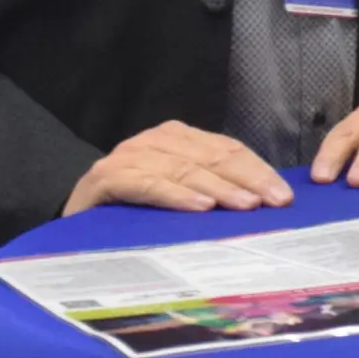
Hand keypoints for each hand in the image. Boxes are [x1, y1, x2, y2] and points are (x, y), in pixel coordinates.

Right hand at [65, 121, 292, 215]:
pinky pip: (149, 184)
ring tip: (247, 206)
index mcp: (178, 138)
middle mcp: (155, 141)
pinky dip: (176, 195)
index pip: (227, 150)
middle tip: (275, 203)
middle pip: (211, 157)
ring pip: (185, 170)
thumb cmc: (133, 210)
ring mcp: (130, 157)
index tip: (284, 196)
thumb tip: (263, 204)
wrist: (74, 219)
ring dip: (218, 188)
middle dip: (247, 180)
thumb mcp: (177, 194)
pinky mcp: (107, 177)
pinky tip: (200, 208)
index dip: (258, 171)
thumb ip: (211, 189)